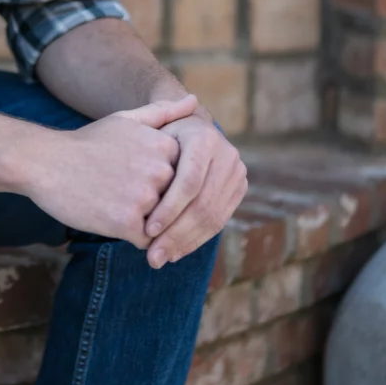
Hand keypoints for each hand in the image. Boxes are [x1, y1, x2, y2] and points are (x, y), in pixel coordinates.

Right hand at [24, 94, 198, 247]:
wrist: (45, 162)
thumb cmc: (87, 143)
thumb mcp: (126, 120)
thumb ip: (163, 113)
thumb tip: (194, 101)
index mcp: (165, 146)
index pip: (182, 178)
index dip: (159, 182)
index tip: (134, 174)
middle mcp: (160, 170)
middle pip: (173, 202)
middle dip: (154, 205)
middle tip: (121, 191)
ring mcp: (145, 197)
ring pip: (161, 224)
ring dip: (143, 221)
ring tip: (114, 202)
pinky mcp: (128, 223)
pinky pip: (146, 241)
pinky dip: (131, 236)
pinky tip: (109, 216)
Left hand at [141, 115, 247, 268]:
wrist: (188, 130)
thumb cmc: (158, 131)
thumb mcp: (151, 126)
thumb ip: (150, 126)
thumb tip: (159, 126)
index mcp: (205, 138)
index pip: (189, 182)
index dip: (169, 208)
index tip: (147, 230)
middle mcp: (227, 154)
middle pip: (202, 204)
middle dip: (175, 234)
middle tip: (152, 257)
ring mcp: (237, 173)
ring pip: (212, 217)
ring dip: (184, 243)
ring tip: (159, 258)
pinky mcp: (239, 189)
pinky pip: (218, 221)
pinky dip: (195, 240)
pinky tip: (174, 252)